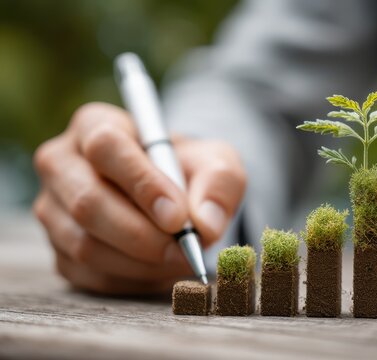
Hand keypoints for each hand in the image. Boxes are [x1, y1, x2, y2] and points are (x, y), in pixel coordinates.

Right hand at [33, 102, 245, 294]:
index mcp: (95, 125)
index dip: (142, 184)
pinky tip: (159, 268)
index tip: (178, 217)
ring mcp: (53, 208)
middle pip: (86, 202)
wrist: (171, 196)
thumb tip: (205, 225)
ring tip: (178, 258)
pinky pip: (90, 275)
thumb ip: (219, 183)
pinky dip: (132, 280)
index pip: (105, 147)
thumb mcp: (216, 162)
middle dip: (142, 235)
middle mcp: (62, 164)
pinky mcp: (59, 247)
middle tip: (184, 250)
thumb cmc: (187, 171)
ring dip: (140, 262)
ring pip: (85, 245)